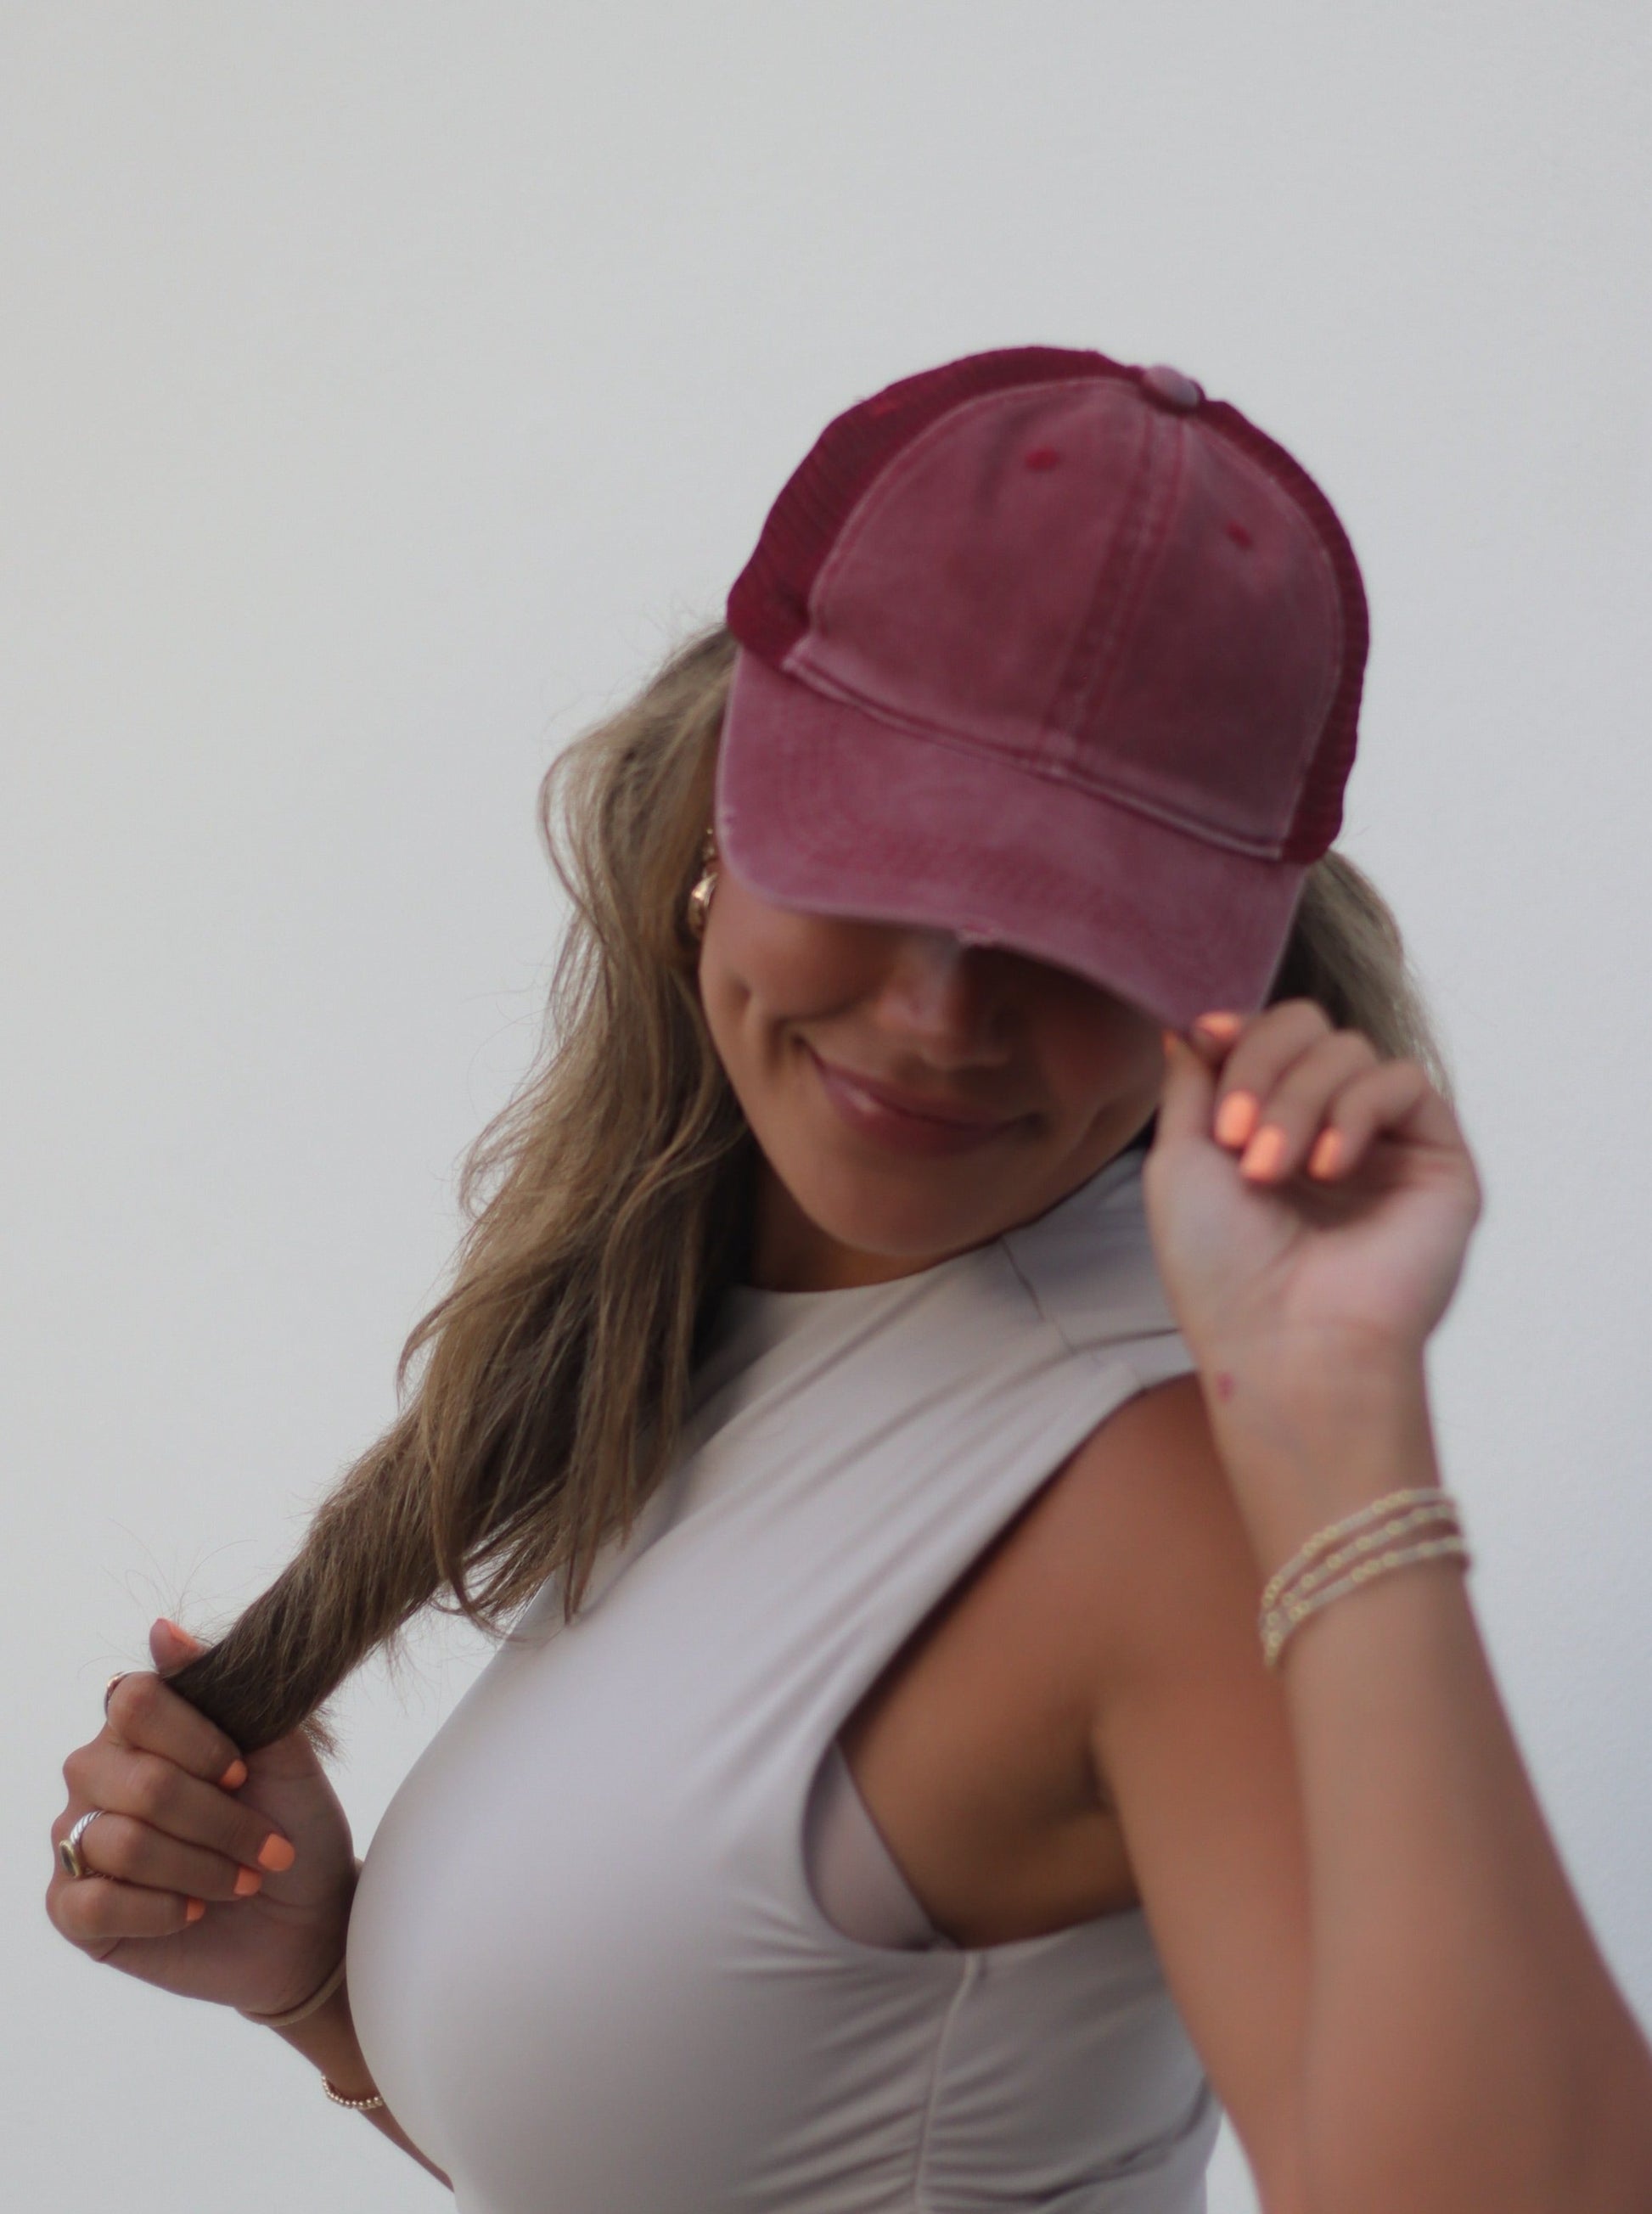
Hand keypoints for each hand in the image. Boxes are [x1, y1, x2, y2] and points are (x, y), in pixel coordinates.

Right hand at [47, 1618, 356, 2017]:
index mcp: (141, 1727)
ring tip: (242, 1881)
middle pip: (137, 1780)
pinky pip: (95, 1903)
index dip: (196, 1741)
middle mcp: (97, 1776)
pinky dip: (160, 1910)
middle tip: (265, 1847)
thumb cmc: (293, 1826)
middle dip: (217, 1820)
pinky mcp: (73, 1911)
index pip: (135, 1700)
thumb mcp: (282, 1755)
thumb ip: (228, 1690)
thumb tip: (162, 1628)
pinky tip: (195, 1911)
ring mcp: (78, 1841)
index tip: (244, 1773)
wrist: (306, 1920)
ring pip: (121, 1843)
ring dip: (200, 1868)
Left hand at [1141, 1000, 1483, 1383]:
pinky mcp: (1439, 1162)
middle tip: (1235, 1139)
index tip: (1207, 1037)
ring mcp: (1387, 1146)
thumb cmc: (1221, 1272)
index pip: (1268, 1038)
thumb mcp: (1180, 1163)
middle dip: (1261, 1067)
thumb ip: (1193, 1086)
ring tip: (1270, 1173)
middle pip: (1308, 1028)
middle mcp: (1330, 1132)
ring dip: (1298, 1101)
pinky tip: (1330, 1170)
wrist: (1285, 1346)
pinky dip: (1357, 1110)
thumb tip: (1190, 1025)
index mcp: (1270, 1131)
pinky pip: (1404, 1081)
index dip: (1241, 1029)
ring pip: (1349, 1051)